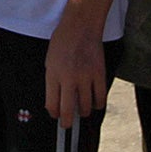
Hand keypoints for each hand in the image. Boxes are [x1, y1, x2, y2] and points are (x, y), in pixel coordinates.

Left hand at [45, 12, 106, 127]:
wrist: (80, 26)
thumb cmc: (63, 41)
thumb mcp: (50, 60)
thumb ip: (53, 80)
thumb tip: (56, 101)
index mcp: (53, 74)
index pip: (52, 104)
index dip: (54, 114)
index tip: (56, 116)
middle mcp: (68, 78)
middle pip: (68, 111)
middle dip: (67, 122)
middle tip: (68, 125)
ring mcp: (85, 77)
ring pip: (86, 107)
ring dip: (83, 112)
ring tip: (82, 110)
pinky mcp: (99, 74)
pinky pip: (100, 98)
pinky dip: (98, 104)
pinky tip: (95, 103)